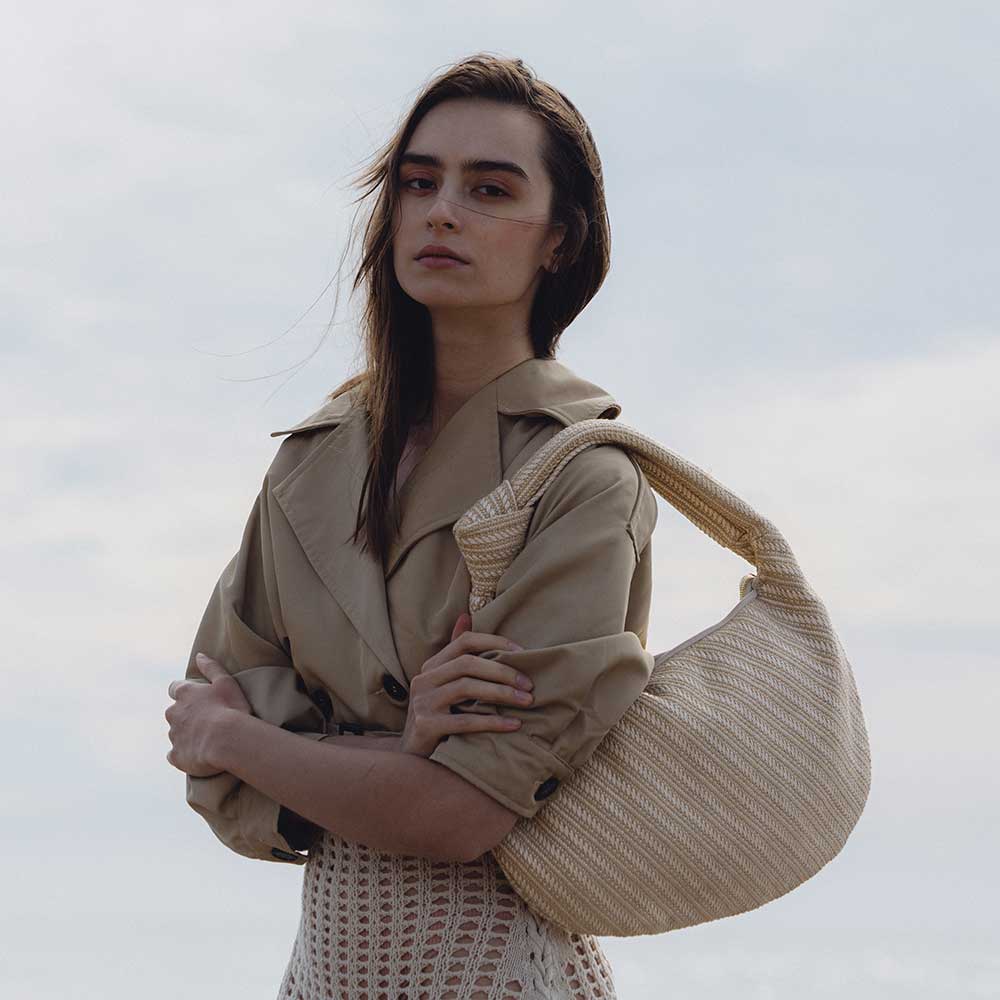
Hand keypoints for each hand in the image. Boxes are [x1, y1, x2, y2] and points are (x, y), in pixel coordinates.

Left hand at [165, 652, 252, 776]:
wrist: (228, 740)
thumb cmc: (230, 708)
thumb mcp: (225, 681)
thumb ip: (211, 667)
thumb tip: (199, 655)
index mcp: (184, 694)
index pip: (175, 688)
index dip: (184, 692)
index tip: (196, 698)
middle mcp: (173, 713)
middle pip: (174, 712)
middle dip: (185, 715)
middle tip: (206, 719)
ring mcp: (174, 735)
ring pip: (175, 733)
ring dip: (187, 734)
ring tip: (207, 739)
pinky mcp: (176, 756)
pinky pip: (175, 755)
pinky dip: (183, 754)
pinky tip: (197, 755)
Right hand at [399, 612, 533, 756]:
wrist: (412, 758)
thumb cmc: (437, 717)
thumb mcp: (444, 684)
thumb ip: (456, 654)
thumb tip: (466, 616)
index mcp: (432, 666)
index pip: (465, 642)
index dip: (495, 642)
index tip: (523, 653)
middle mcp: (424, 679)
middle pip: (467, 663)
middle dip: (502, 671)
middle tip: (529, 683)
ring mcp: (422, 702)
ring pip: (466, 688)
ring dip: (501, 693)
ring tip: (526, 701)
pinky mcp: (426, 725)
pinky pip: (465, 721)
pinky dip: (492, 722)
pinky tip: (514, 725)